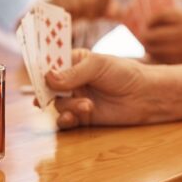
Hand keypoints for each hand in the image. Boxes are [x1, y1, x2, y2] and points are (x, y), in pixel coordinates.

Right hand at [45, 49, 162, 128]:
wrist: (145, 96)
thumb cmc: (125, 73)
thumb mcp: (98, 66)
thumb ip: (73, 73)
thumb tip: (48, 78)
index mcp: (75, 61)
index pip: (51, 63)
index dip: (41, 69)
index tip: (35, 76)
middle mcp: (73, 81)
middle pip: (49, 87)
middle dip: (47, 93)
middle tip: (42, 98)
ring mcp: (77, 98)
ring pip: (58, 104)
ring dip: (68, 106)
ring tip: (88, 106)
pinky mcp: (82, 117)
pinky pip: (65, 120)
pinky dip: (65, 120)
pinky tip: (71, 118)